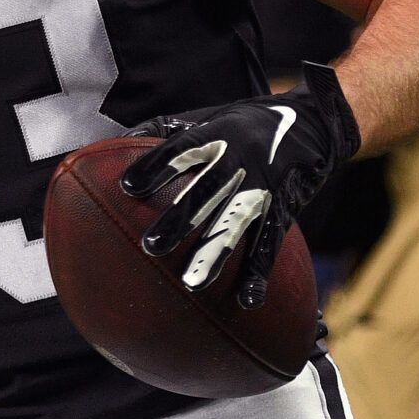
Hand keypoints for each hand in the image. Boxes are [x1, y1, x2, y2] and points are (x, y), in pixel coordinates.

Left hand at [124, 63, 360, 308]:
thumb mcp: (202, 117)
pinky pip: (270, 244)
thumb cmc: (239, 124)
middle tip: (150, 247)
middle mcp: (238, 161)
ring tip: (192, 285)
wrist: (310, 124)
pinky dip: (260, 273)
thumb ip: (158, 131)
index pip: (179, 151)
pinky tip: (247, 300)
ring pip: (236, 224)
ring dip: (215, 254)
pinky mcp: (283, 210)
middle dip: (179, 220)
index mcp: (214, 136)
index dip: (154, 167)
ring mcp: (262, 188)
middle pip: (205, 193)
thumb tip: (108, 145)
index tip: (126, 187)